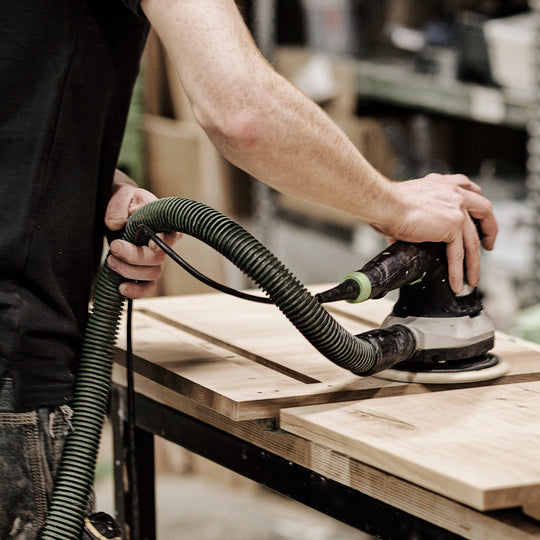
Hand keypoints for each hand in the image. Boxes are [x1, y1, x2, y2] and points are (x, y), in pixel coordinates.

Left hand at [104, 170, 179, 298]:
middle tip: (114, 247)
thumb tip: (116, 224)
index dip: (162, 244)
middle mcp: (164, 243)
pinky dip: (136, 292)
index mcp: (165, 223)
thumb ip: (118, 205)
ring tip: (111, 260)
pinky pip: (147, 288)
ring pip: (152, 275)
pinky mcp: (143, 270)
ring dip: (129, 271)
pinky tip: (121, 287)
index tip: (148, 243)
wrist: (118, 209)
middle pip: (158, 259)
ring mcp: (154, 259)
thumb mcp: (122, 193)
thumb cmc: (125, 199)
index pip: (171, 237)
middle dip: (134, 257)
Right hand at [374, 174, 496, 293]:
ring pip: (472, 240)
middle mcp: (453, 192)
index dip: (476, 206)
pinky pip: (459, 253)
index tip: (478, 218)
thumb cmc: (385, 203)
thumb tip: (401, 239)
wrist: (384, 204)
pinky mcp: (453, 225)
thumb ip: (414, 218)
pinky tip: (457, 282)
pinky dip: (458, 270)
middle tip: (488, 245)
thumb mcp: (407, 204)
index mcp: (441, 184)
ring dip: (474, 262)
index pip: (469, 189)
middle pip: (483, 212)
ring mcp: (457, 208)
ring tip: (472, 278)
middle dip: (489, 230)